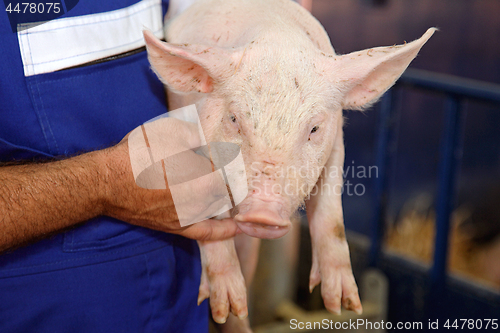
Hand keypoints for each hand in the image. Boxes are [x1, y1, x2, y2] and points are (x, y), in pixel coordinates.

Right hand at [101, 117, 239, 240]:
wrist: (108, 182)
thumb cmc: (139, 155)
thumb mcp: (170, 131)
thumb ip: (196, 133)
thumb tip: (207, 135)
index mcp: (206, 176)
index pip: (229, 169)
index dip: (228, 158)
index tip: (226, 150)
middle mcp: (203, 201)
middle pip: (227, 188)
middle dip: (228, 177)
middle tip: (226, 167)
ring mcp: (191, 216)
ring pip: (218, 206)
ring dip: (225, 196)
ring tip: (227, 186)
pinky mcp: (178, 227)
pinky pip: (207, 232)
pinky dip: (223, 230)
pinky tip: (236, 227)